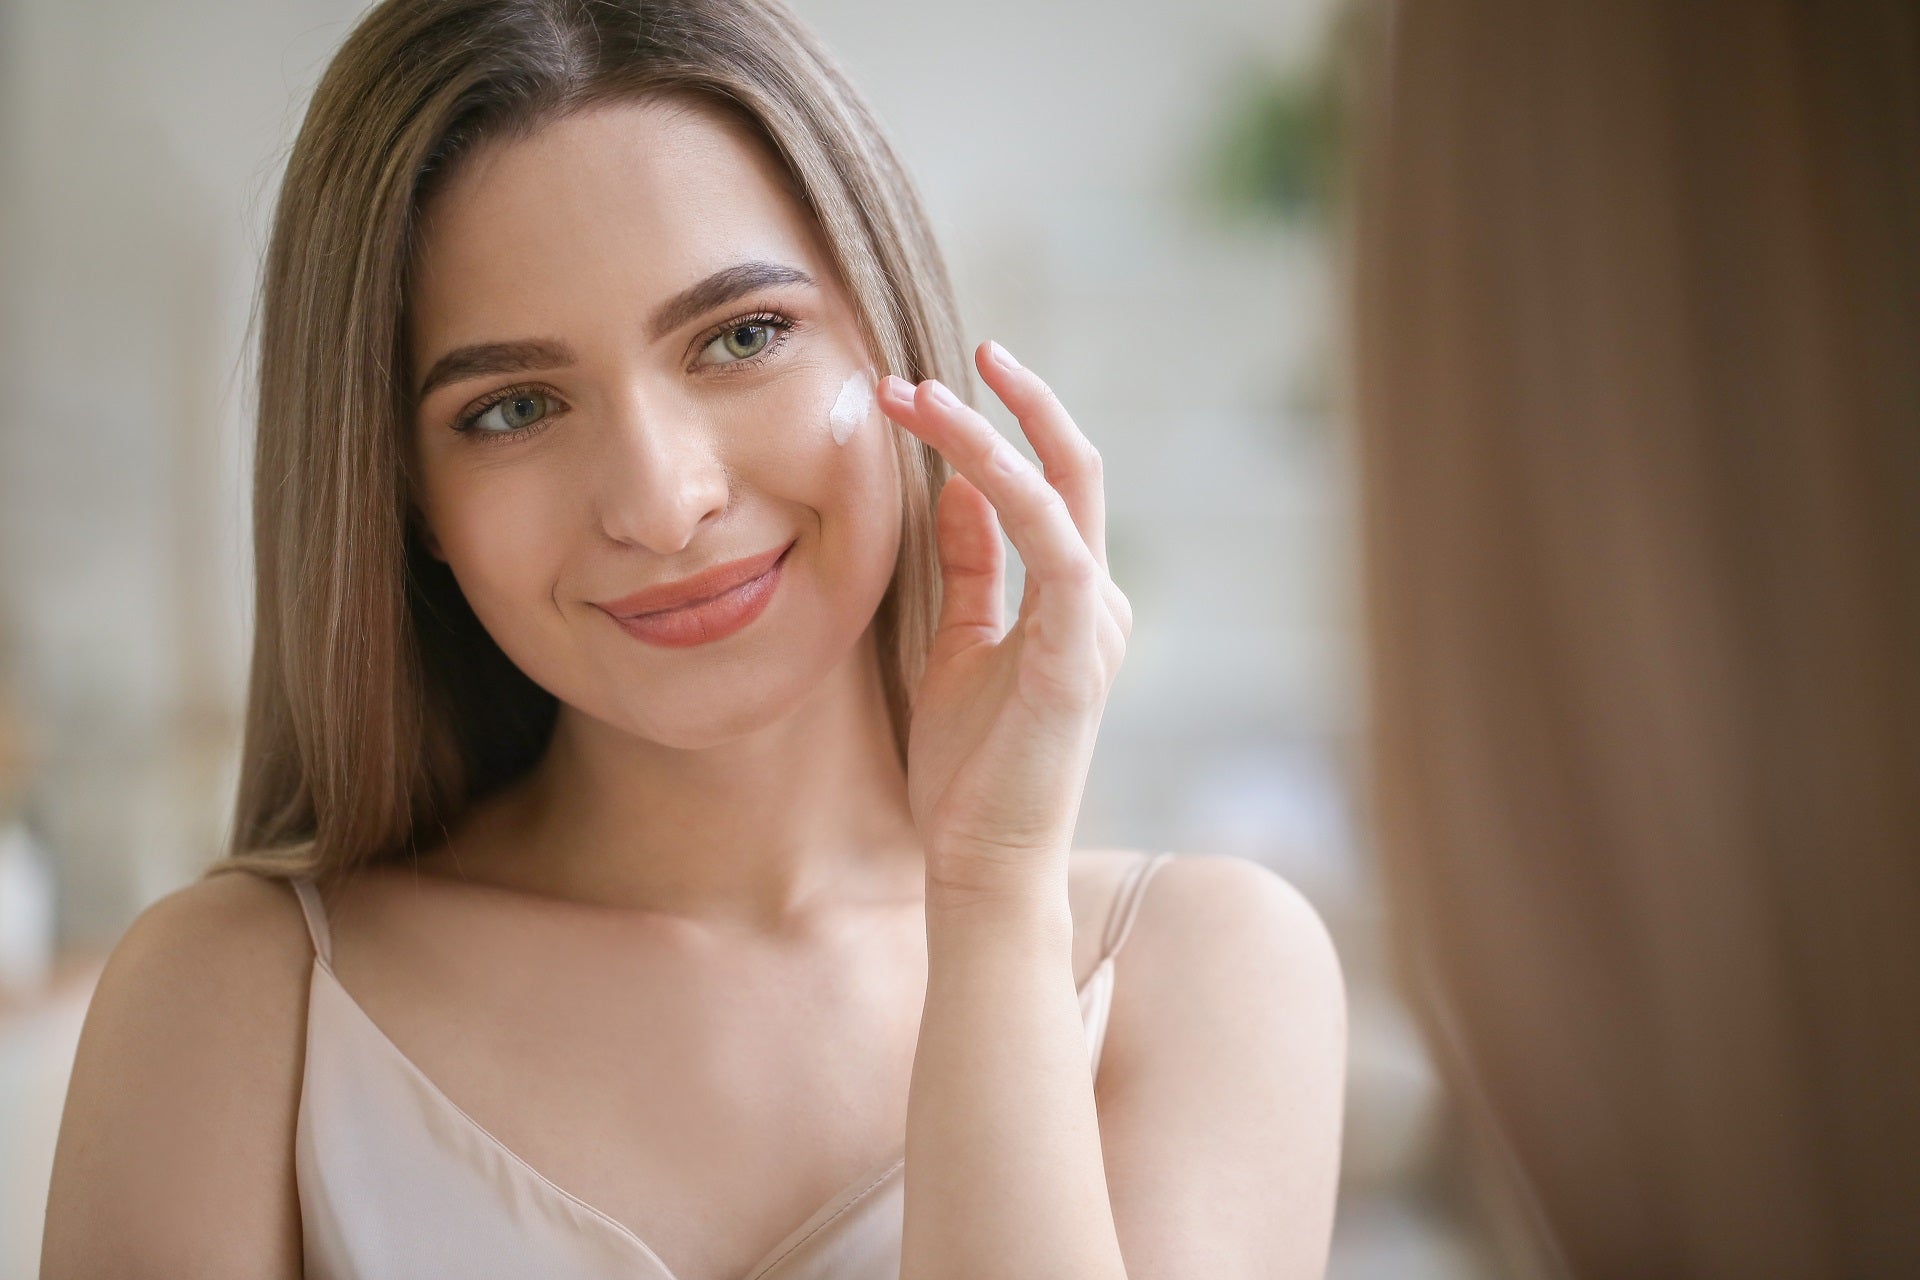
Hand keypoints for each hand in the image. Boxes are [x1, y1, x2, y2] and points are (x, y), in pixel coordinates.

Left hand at [876, 341, 1130, 898]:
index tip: (931, 391)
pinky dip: (1010, 490)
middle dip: (1016, 403)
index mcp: (1071, 600)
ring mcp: (1094, 623)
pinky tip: (958, 455)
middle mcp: (1094, 600)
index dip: (999, 431)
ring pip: (1059, 492)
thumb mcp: (959, 646)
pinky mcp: (1079, 652)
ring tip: (916, 394)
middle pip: (1074, 470)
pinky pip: (1054, 546)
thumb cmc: (971, 770)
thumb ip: (972, 571)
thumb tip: (959, 492)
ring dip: (988, 434)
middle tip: (962, 349)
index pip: (1048, 488)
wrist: (984, 862)